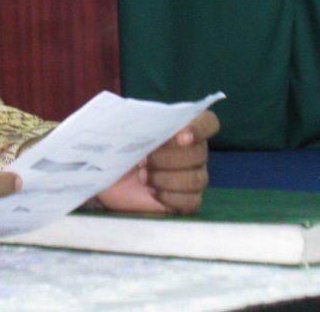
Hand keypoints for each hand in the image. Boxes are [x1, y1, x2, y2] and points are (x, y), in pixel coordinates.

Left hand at [95, 110, 219, 214]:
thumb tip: (137, 119)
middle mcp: (195, 151)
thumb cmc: (120, 148)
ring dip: (166, 178)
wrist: (111, 177)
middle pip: (199, 154)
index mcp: (184, 127)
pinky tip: (152, 191)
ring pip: (196, 179)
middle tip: (143, 160)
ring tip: (143, 176)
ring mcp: (193, 176)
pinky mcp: (186, 200)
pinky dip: (169, 197)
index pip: (208, 122)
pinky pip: (191, 201)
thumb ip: (137, 120)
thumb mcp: (123, 130)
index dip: (200, 128)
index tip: (181, 137)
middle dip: (169, 158)